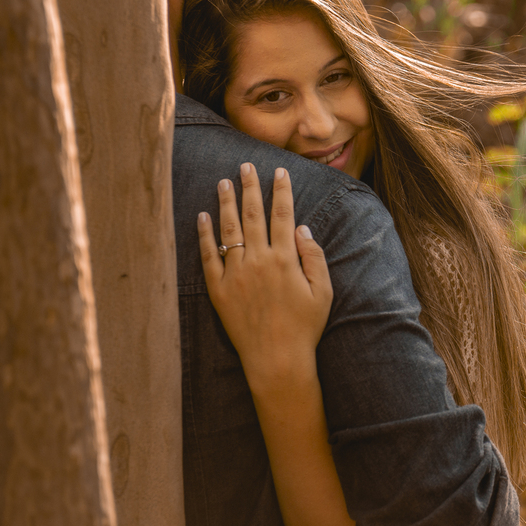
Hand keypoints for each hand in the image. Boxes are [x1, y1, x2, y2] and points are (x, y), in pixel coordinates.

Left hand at [197, 163, 331, 390]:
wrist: (276, 360)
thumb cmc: (304, 327)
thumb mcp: (322, 292)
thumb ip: (313, 258)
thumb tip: (302, 229)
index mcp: (285, 260)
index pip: (283, 215)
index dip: (282, 191)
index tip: (280, 172)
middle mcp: (258, 261)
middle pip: (253, 215)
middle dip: (250, 188)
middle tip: (246, 166)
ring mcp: (236, 275)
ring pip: (229, 230)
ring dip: (226, 203)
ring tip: (223, 182)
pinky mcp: (219, 290)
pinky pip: (209, 256)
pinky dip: (205, 235)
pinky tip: (203, 217)